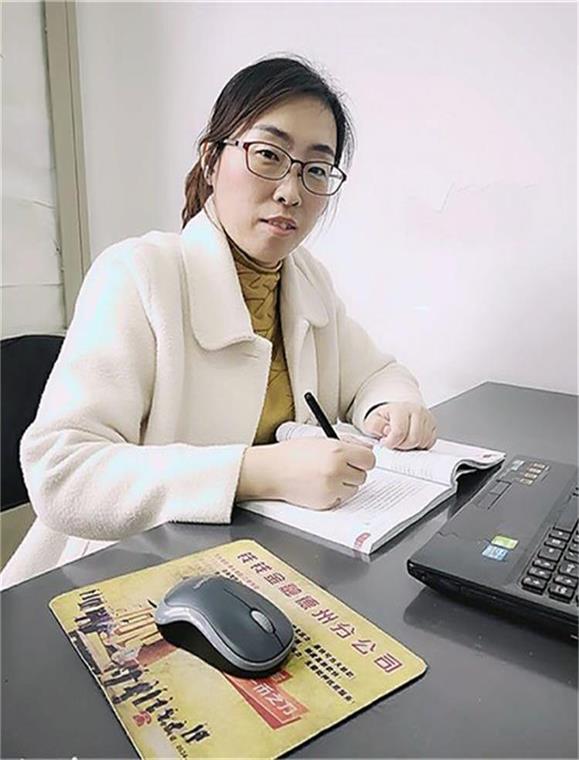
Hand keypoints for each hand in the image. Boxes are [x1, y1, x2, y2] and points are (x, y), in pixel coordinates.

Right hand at [237, 438, 375, 510]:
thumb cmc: (293, 454)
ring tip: (325, 476)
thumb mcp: (321, 440)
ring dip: (344, 484)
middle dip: (352, 472)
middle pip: (363, 476)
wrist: (271, 471)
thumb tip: (368, 448)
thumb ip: (348, 443)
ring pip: (354, 490)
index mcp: (337, 451)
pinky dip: (334, 494)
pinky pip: (341, 499)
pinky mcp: (325, 502)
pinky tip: (319, 485)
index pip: (369, 459)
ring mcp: (331, 488)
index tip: (356, 460)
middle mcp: (336, 470)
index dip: (362, 460)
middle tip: (336, 467)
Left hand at [362, 402, 436, 449]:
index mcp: (400, 409)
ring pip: (422, 442)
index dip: (391, 443)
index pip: (399, 432)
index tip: (386, 443)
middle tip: (395, 443)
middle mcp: (416, 411)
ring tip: (402, 440)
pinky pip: (430, 443)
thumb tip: (386, 432)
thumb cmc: (385, 418)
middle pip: (413, 439)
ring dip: (411, 446)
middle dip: (402, 446)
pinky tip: (411, 440)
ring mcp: (427, 418)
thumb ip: (376, 426)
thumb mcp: (373, 421)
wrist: (395, 413)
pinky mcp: (433, 426)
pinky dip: (420, 446)